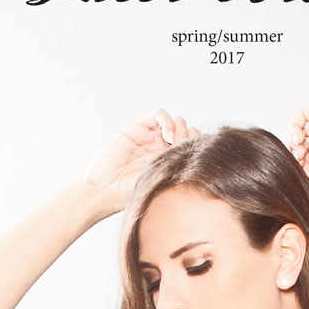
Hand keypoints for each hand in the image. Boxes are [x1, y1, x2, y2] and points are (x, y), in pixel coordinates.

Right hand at [79, 109, 198, 215]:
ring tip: (174, 143)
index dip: (197, 148)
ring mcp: (150, 137)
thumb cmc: (130, 194)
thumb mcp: (162, 183)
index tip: (196, 159)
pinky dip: (167, 121)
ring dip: (180, 129)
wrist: (105, 189)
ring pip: (176, 121)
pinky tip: (167, 136)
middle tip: (185, 150)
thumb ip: (179, 170)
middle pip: (188, 132)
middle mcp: (162, 148)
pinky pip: (159, 115)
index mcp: (170, 163)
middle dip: (190, 137)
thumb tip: (204, 162)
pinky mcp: (138, 127)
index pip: (193, 147)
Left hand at [288, 101, 308, 184]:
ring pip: (300, 127)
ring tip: (298, 146)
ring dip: (293, 138)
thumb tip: (296, 168)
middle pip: (302, 140)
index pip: (307, 153)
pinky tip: (298, 136)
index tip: (300, 166)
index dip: (299, 160)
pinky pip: (301, 114)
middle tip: (299, 156)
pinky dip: (294, 125)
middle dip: (296, 149)